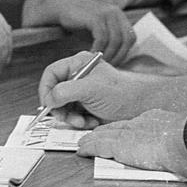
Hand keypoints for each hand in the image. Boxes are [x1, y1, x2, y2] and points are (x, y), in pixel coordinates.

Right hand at [22, 0, 135, 63]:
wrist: (59, 7)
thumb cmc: (77, 21)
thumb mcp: (98, 27)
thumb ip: (109, 37)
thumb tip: (117, 55)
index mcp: (118, 15)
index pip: (131, 37)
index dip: (125, 52)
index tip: (115, 63)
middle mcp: (115, 12)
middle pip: (127, 39)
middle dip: (119, 55)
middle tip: (108, 66)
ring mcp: (106, 13)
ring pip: (115, 40)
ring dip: (108, 54)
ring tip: (98, 62)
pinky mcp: (95, 17)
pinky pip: (102, 38)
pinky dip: (98, 49)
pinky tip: (90, 55)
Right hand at [38, 51, 186, 125]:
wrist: (141, 108)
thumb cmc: (122, 93)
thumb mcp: (91, 89)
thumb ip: (66, 91)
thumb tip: (48, 99)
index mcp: (78, 64)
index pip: (51, 73)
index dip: (46, 89)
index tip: (47, 104)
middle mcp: (78, 77)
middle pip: (54, 92)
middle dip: (60, 108)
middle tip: (65, 118)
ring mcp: (82, 92)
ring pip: (62, 107)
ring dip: (70, 118)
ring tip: (82, 122)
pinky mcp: (87, 106)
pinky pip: (72, 116)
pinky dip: (79, 122)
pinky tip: (91, 122)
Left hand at [75, 110, 186, 180]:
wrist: (185, 143)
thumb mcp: (185, 134)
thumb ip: (178, 137)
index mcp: (154, 122)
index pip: (131, 124)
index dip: (120, 128)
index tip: (113, 130)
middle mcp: (138, 126)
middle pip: (114, 128)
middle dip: (102, 132)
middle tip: (91, 135)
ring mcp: (128, 135)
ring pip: (103, 136)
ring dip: (91, 140)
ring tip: (82, 143)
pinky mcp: (119, 146)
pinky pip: (98, 146)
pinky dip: (88, 147)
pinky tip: (81, 150)